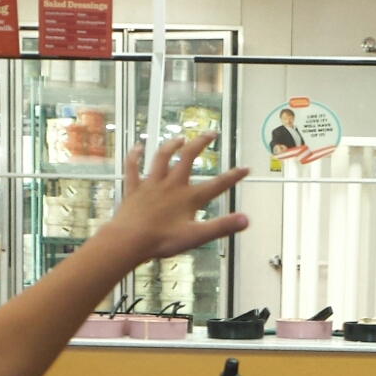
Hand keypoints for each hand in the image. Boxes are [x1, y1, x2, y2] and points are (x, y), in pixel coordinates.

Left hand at [92, 132, 247, 266]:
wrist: (129, 240)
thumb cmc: (162, 241)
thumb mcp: (197, 237)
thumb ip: (222, 227)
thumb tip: (246, 220)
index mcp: (189, 198)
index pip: (217, 185)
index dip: (233, 176)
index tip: (246, 168)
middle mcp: (172, 185)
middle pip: (188, 158)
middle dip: (200, 144)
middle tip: (210, 134)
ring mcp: (151, 184)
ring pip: (162, 158)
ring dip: (172, 145)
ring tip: (180, 138)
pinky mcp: (134, 188)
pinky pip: (133, 168)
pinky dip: (134, 156)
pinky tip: (137, 147)